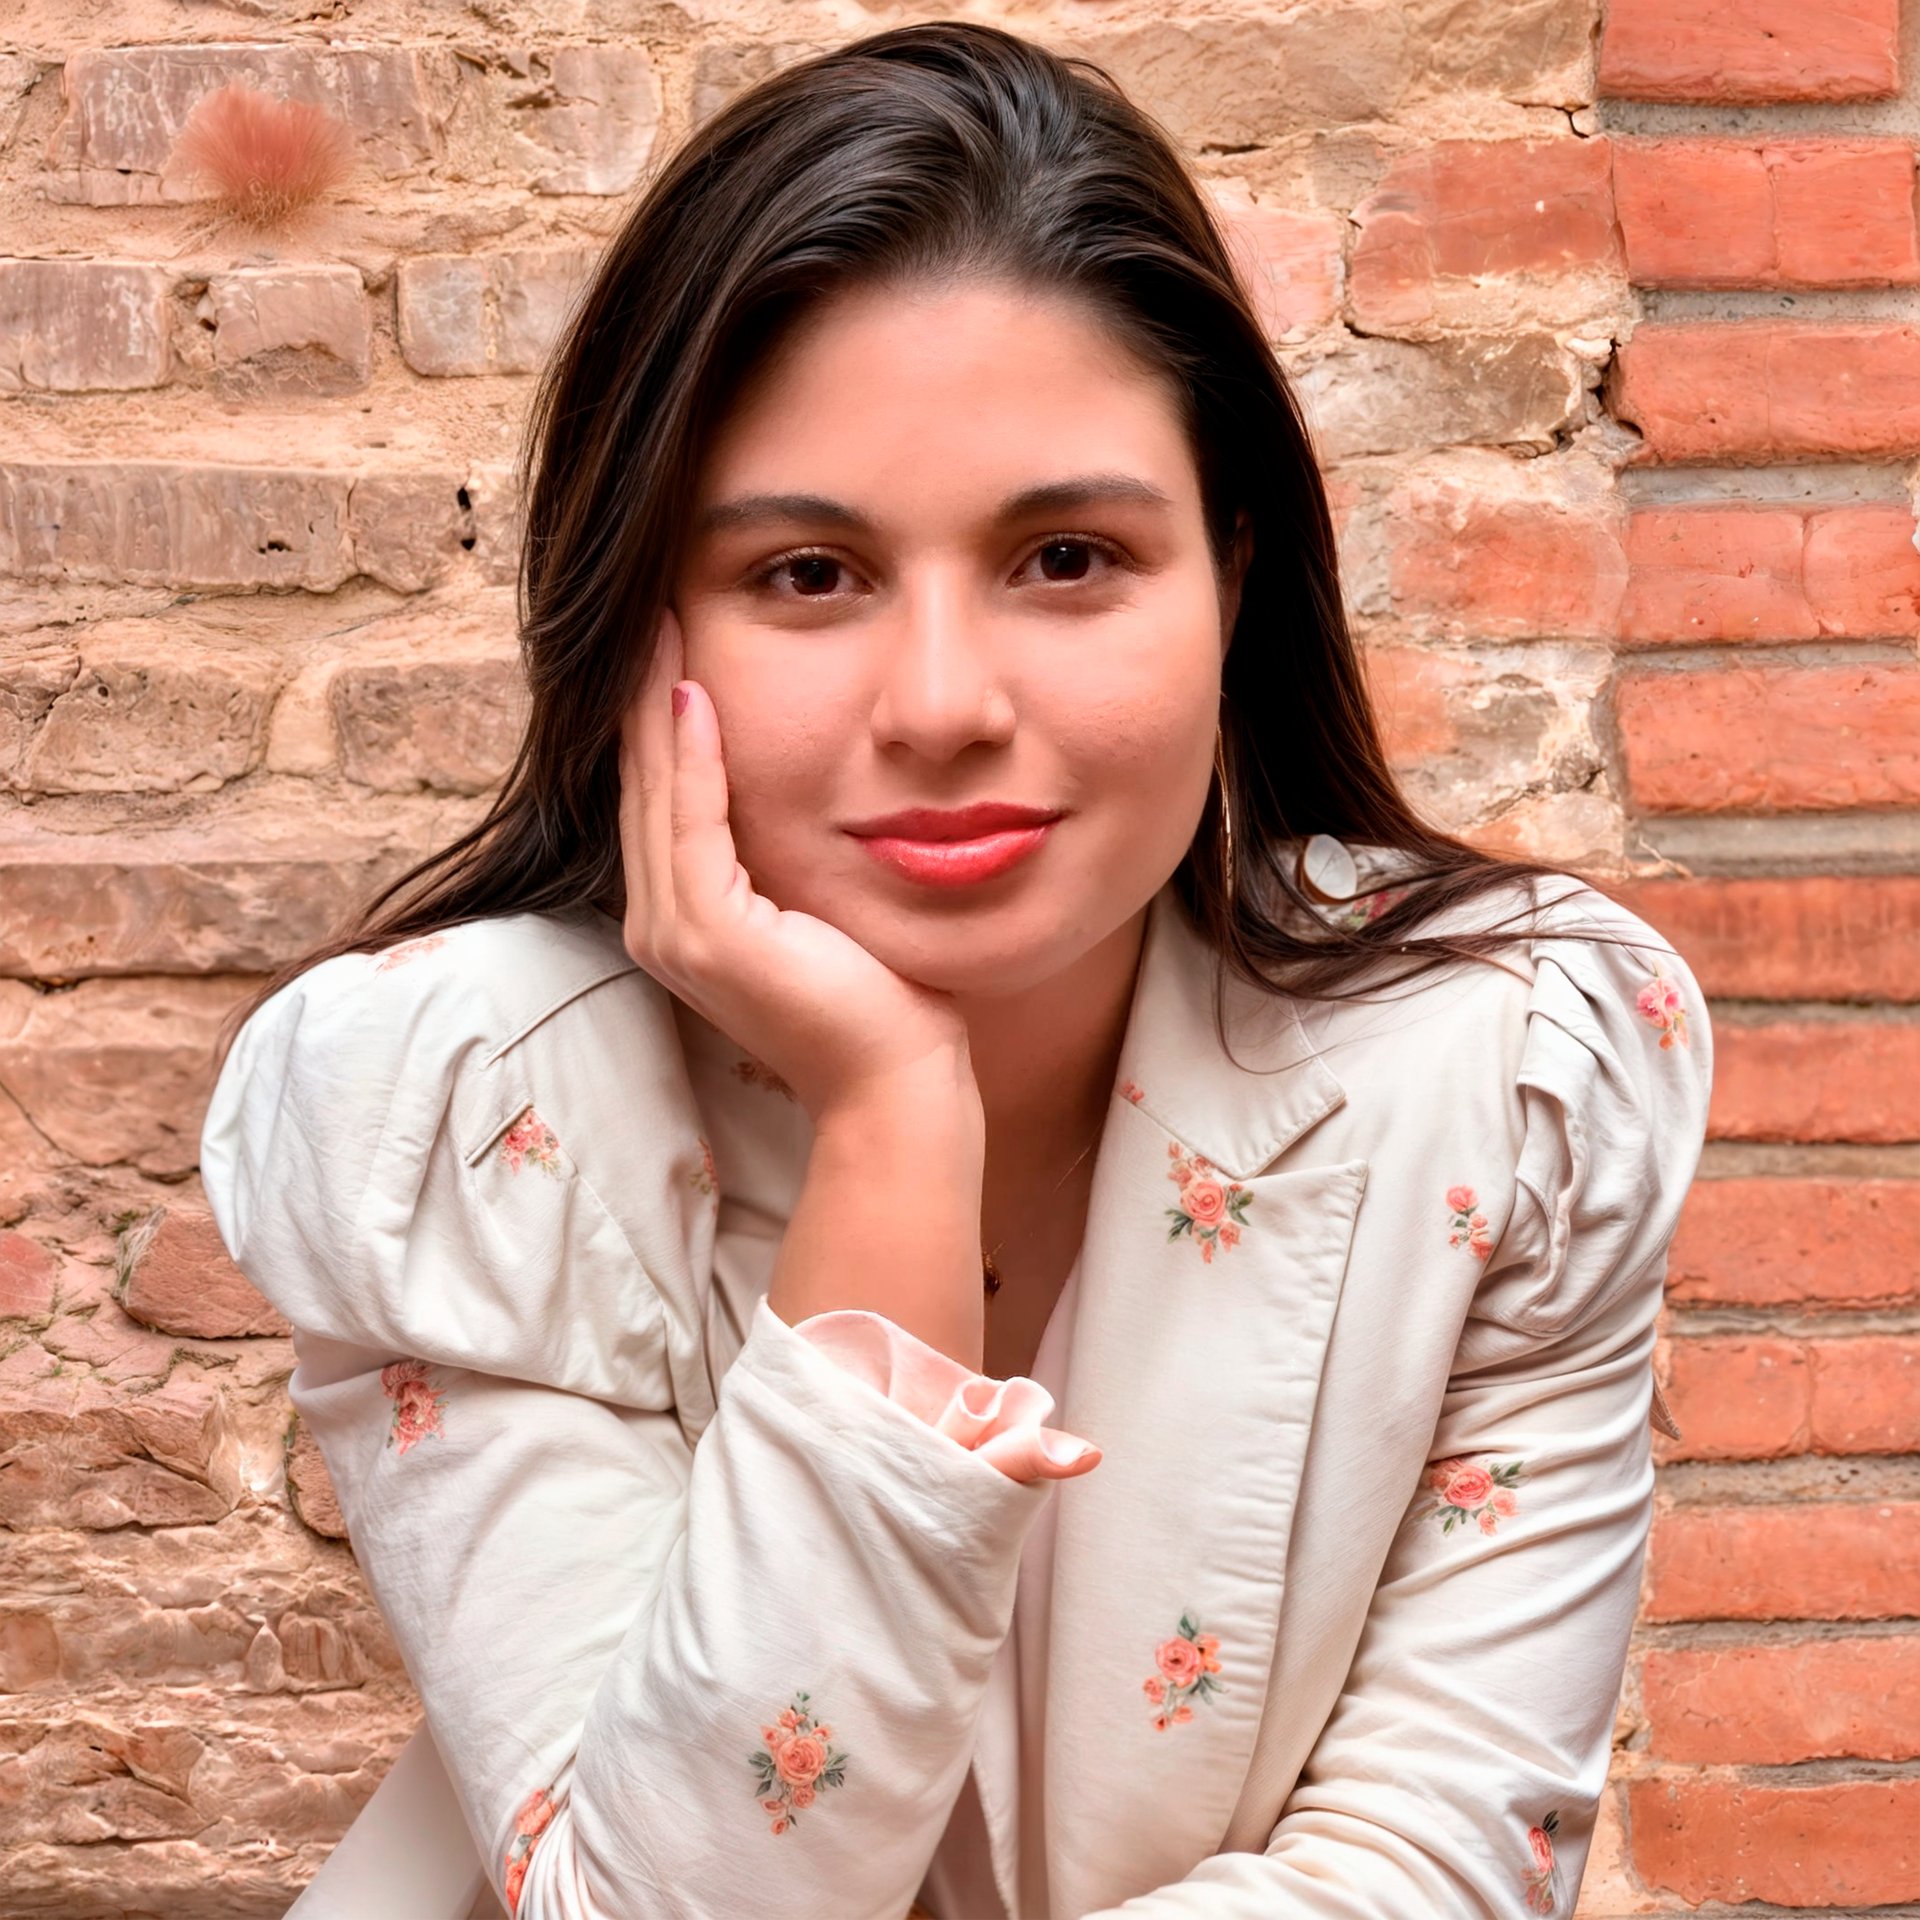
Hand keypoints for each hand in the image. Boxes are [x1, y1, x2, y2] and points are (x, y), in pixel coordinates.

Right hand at [618, 606, 977, 1123]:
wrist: (898, 1080)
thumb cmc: (883, 994)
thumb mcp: (824, 898)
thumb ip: (790, 847)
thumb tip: (808, 775)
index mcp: (685, 917)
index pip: (662, 795)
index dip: (659, 715)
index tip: (669, 633)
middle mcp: (661, 925)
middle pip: (642, 784)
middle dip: (643, 694)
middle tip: (649, 606)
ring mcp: (676, 933)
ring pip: (653, 794)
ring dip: (654, 706)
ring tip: (659, 624)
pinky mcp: (708, 935)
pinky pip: (691, 825)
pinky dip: (692, 757)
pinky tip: (698, 693)